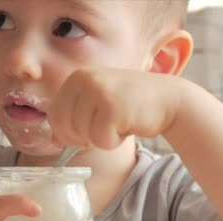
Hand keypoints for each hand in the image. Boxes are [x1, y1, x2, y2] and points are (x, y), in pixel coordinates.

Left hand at [48, 68, 180, 148]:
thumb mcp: (96, 103)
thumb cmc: (130, 104)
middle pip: (65, 127)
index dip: (67, 132)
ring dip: (102, 138)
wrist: (167, 99)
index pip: (54, 115)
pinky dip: (114, 141)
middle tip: (106, 127)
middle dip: (83, 137)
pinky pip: (101, 140)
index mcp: (76, 77)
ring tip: (119, 121)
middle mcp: (84, 80)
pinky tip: (127, 125)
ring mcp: (97, 92)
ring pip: (83, 136)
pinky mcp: (112, 107)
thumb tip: (55, 140)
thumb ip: (74, 117)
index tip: (86, 131)